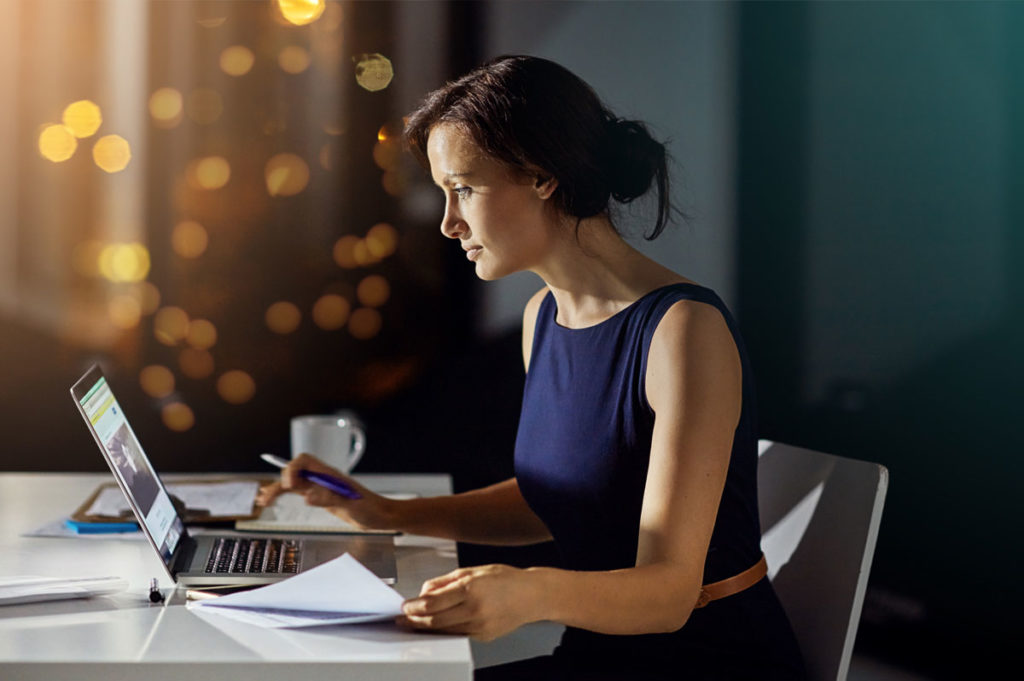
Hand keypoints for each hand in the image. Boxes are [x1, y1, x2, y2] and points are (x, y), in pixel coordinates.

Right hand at [255, 453, 396, 530]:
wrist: (381, 516)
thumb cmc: (370, 509)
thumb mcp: (352, 506)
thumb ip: (330, 499)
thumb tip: (308, 497)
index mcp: (330, 474)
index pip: (305, 460)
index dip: (292, 468)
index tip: (288, 484)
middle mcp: (323, 477)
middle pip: (295, 470)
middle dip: (280, 480)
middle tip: (268, 498)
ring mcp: (321, 486)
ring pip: (293, 482)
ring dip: (277, 488)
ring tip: (262, 500)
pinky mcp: (320, 496)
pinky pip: (298, 491)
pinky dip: (284, 494)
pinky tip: (272, 500)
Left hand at [398, 564, 539, 641]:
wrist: (532, 596)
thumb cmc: (505, 579)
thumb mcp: (473, 571)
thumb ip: (445, 581)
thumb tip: (424, 591)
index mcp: (471, 589)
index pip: (432, 603)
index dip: (414, 607)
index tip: (405, 606)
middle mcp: (475, 610)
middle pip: (435, 621)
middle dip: (415, 621)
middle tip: (403, 619)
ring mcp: (480, 626)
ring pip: (444, 631)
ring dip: (426, 628)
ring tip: (414, 623)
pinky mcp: (483, 636)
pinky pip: (457, 635)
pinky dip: (444, 631)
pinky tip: (436, 626)